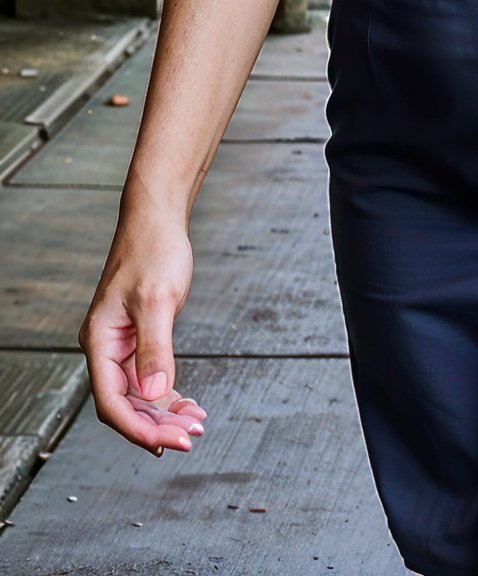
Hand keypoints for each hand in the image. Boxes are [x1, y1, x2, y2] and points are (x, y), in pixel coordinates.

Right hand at [78, 211, 207, 456]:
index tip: (170, 442)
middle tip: (190, 437)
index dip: (139, 428)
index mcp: (99, 341)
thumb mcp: (157, 300)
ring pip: (137, 395)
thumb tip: (157, 395)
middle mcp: (105, 347)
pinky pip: (147, 379)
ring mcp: (121, 344)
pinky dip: (166, 394)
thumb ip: (156, 350)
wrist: (157, 219)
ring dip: (164, 413)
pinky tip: (186, 404)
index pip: (112, 402)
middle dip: (156, 426)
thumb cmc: (152, 249)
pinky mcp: (138, 338)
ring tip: (194, 424)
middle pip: (125, 405)